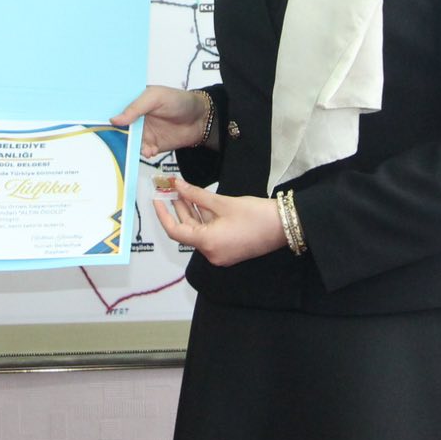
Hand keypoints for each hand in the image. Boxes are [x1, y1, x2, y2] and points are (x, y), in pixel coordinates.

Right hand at [113, 85, 210, 157]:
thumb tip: (114, 119)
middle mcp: (135, 118)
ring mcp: (142, 133)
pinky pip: (141, 152)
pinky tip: (150, 150)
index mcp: (133, 102)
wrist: (200, 119)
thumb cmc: (179, 101)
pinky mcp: (151, 145)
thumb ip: (135, 107)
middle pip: (117, 128)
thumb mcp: (156, 97)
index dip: (104, 114)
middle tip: (110, 139)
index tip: (95, 121)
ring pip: (128, 142)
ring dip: (130, 146)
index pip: (114, 108)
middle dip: (113, 134)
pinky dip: (143, 153)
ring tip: (140, 145)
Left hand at [152, 175, 286, 267]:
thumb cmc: (255, 215)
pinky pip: (210, 235)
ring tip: (184, 192)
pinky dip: (204, 220)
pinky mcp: (229, 250)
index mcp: (207, 243)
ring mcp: (220, 253)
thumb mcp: (222, 202)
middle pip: (187, 231)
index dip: (163, 214)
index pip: (175, 231)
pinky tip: (201, 203)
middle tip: (171, 190)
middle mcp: (211, 253)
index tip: (157, 199)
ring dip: (191, 213)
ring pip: (199, 232)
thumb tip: (177, 185)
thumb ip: (196, 195)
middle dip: (178, 209)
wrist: (284, 226)